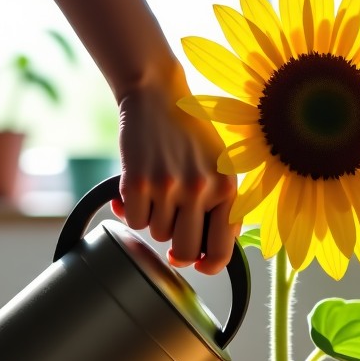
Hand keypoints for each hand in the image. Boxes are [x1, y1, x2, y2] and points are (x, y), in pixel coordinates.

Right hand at [112, 71, 238, 274]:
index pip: (222, 250)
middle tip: (171, 228)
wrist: (156, 95)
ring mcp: (169, 188)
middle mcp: (201, 190)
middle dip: (176, 248)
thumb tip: (214, 253)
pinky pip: (135, 221)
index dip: (209, 265)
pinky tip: (138, 188)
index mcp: (227, 188)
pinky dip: (132, 210)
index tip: (199, 265)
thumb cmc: (189, 133)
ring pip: (157, 235)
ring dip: (154, 218)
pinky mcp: (138, 183)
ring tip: (157, 189)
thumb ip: (222, 206)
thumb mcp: (220, 166)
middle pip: (185, 251)